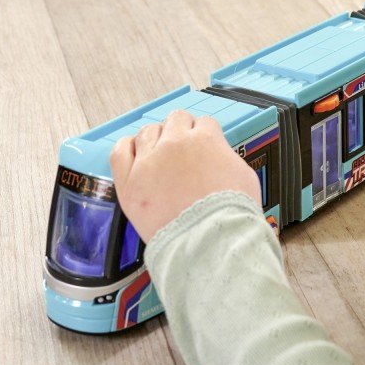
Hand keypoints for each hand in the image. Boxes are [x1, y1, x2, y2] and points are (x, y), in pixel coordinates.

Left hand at [109, 110, 261, 241]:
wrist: (210, 244)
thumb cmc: (230, 218)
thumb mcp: (244, 177)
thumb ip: (226, 157)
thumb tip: (217, 157)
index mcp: (205, 139)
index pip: (203, 123)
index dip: (204, 136)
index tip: (202, 147)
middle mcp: (174, 144)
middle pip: (175, 120)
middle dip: (181, 132)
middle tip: (183, 152)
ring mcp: (148, 161)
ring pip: (147, 132)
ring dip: (156, 140)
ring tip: (160, 157)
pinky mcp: (129, 182)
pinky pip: (120, 151)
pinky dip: (127, 148)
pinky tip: (135, 155)